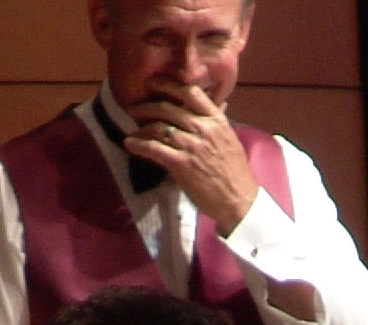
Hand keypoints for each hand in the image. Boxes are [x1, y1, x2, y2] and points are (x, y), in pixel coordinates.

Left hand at [126, 83, 258, 230]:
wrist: (238, 200)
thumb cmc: (234, 172)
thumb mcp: (229, 139)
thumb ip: (216, 121)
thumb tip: (215, 104)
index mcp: (217, 120)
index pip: (190, 92)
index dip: (168, 84)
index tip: (153, 82)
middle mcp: (204, 128)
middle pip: (169, 108)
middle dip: (147, 106)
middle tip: (134, 108)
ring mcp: (192, 146)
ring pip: (159, 127)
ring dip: (141, 126)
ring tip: (133, 129)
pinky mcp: (181, 164)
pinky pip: (154, 148)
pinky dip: (138, 144)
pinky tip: (129, 143)